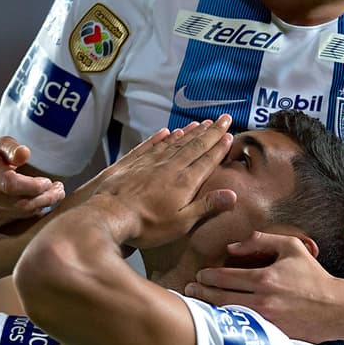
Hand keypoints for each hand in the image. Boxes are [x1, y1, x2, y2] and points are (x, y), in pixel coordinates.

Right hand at [0, 138, 64, 230]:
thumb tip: (25, 154)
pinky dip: (29, 214)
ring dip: (40, 206)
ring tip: (54, 196)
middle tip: (59, 191)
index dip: (34, 186)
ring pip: (16, 213)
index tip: (49, 182)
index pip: (11, 183)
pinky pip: (11, 220)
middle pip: (17, 201)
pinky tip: (39, 204)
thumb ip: (10, 146)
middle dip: (44, 198)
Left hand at [91, 117, 234, 248]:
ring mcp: (150, 163)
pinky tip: (167, 131)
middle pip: (195, 145)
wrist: (109, 215)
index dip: (220, 147)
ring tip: (202, 122)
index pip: (207, 159)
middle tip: (224, 118)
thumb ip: (206, 206)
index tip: (230, 135)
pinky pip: (151, 145)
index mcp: (184, 181)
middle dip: (211, 132)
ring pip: (174, 142)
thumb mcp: (181, 223)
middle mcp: (169, 167)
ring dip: (190, 132)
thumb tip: (233, 195)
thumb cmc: (147, 226)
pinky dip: (161, 137)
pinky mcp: (133, 164)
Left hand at [184, 230, 341, 342]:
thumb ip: (261, 241)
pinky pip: (243, 330)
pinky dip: (228, 325)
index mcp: (264, 278)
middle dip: (201, 293)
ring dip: (210, 310)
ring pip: (227, 316)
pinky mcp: (271, 336)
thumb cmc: (313, 277)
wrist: (336, 309)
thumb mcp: (291, 247)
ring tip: (198, 305)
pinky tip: (218, 322)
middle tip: (190, 291)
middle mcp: (262, 300)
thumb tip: (232, 247)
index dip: (207, 277)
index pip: (225, 277)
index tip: (199, 276)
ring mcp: (265, 321)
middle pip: (220, 298)